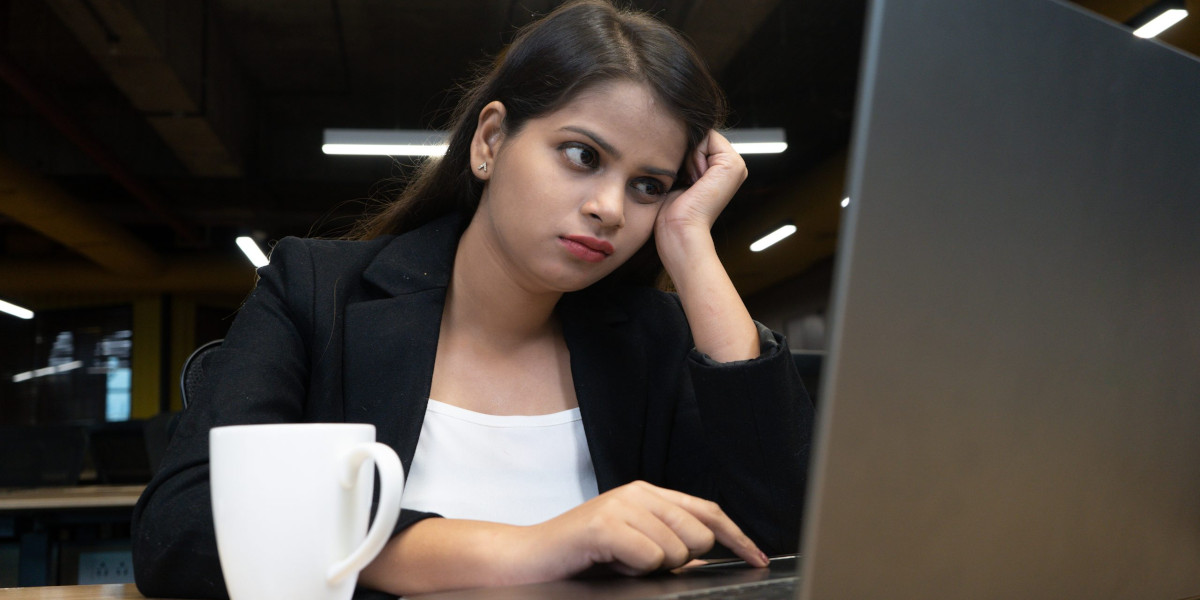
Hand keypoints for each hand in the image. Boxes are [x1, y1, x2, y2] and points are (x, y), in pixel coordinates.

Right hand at [519, 480, 767, 578]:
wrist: (528, 558)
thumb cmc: (581, 556)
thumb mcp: (633, 550)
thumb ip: (668, 549)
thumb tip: (704, 559)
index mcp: (648, 494)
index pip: (707, 511)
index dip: (737, 537)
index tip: (758, 558)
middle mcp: (637, 492)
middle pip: (697, 533)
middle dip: (679, 558)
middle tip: (641, 561)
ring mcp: (620, 505)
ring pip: (675, 550)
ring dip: (651, 567)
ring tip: (620, 562)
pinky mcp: (604, 524)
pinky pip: (649, 557)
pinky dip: (635, 569)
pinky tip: (611, 563)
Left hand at [655, 130, 747, 241]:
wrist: (679, 230)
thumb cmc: (672, 212)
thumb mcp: (679, 176)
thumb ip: (685, 156)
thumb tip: (676, 135)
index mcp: (722, 170)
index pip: (698, 139)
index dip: (683, 153)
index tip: (682, 179)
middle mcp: (733, 166)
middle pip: (700, 136)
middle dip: (686, 154)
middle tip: (687, 182)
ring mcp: (736, 164)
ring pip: (703, 135)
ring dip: (689, 156)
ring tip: (691, 182)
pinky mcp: (733, 163)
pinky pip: (707, 137)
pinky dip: (693, 155)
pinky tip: (695, 179)